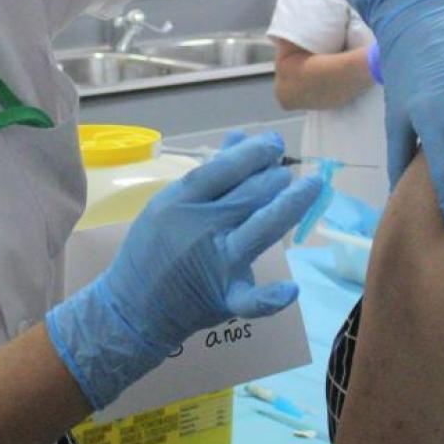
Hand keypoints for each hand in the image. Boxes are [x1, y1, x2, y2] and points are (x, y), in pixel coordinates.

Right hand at [46, 132, 323, 408]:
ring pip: (260, 230)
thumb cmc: (151, 249)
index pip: (223, 169)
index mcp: (179, 202)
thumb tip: (240, 136)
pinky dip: (269, 298)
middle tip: (287, 171)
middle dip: (274, 178)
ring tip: (310, 186)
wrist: (133, 306)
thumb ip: (209, 173)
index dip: (253, 153)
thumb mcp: (168, 203)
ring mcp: (215, 264)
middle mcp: (199, 228)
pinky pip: (250, 299)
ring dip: (289, 206)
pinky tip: (290, 289)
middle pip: (247, 196)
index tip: (275, 143)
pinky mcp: (225, 298)